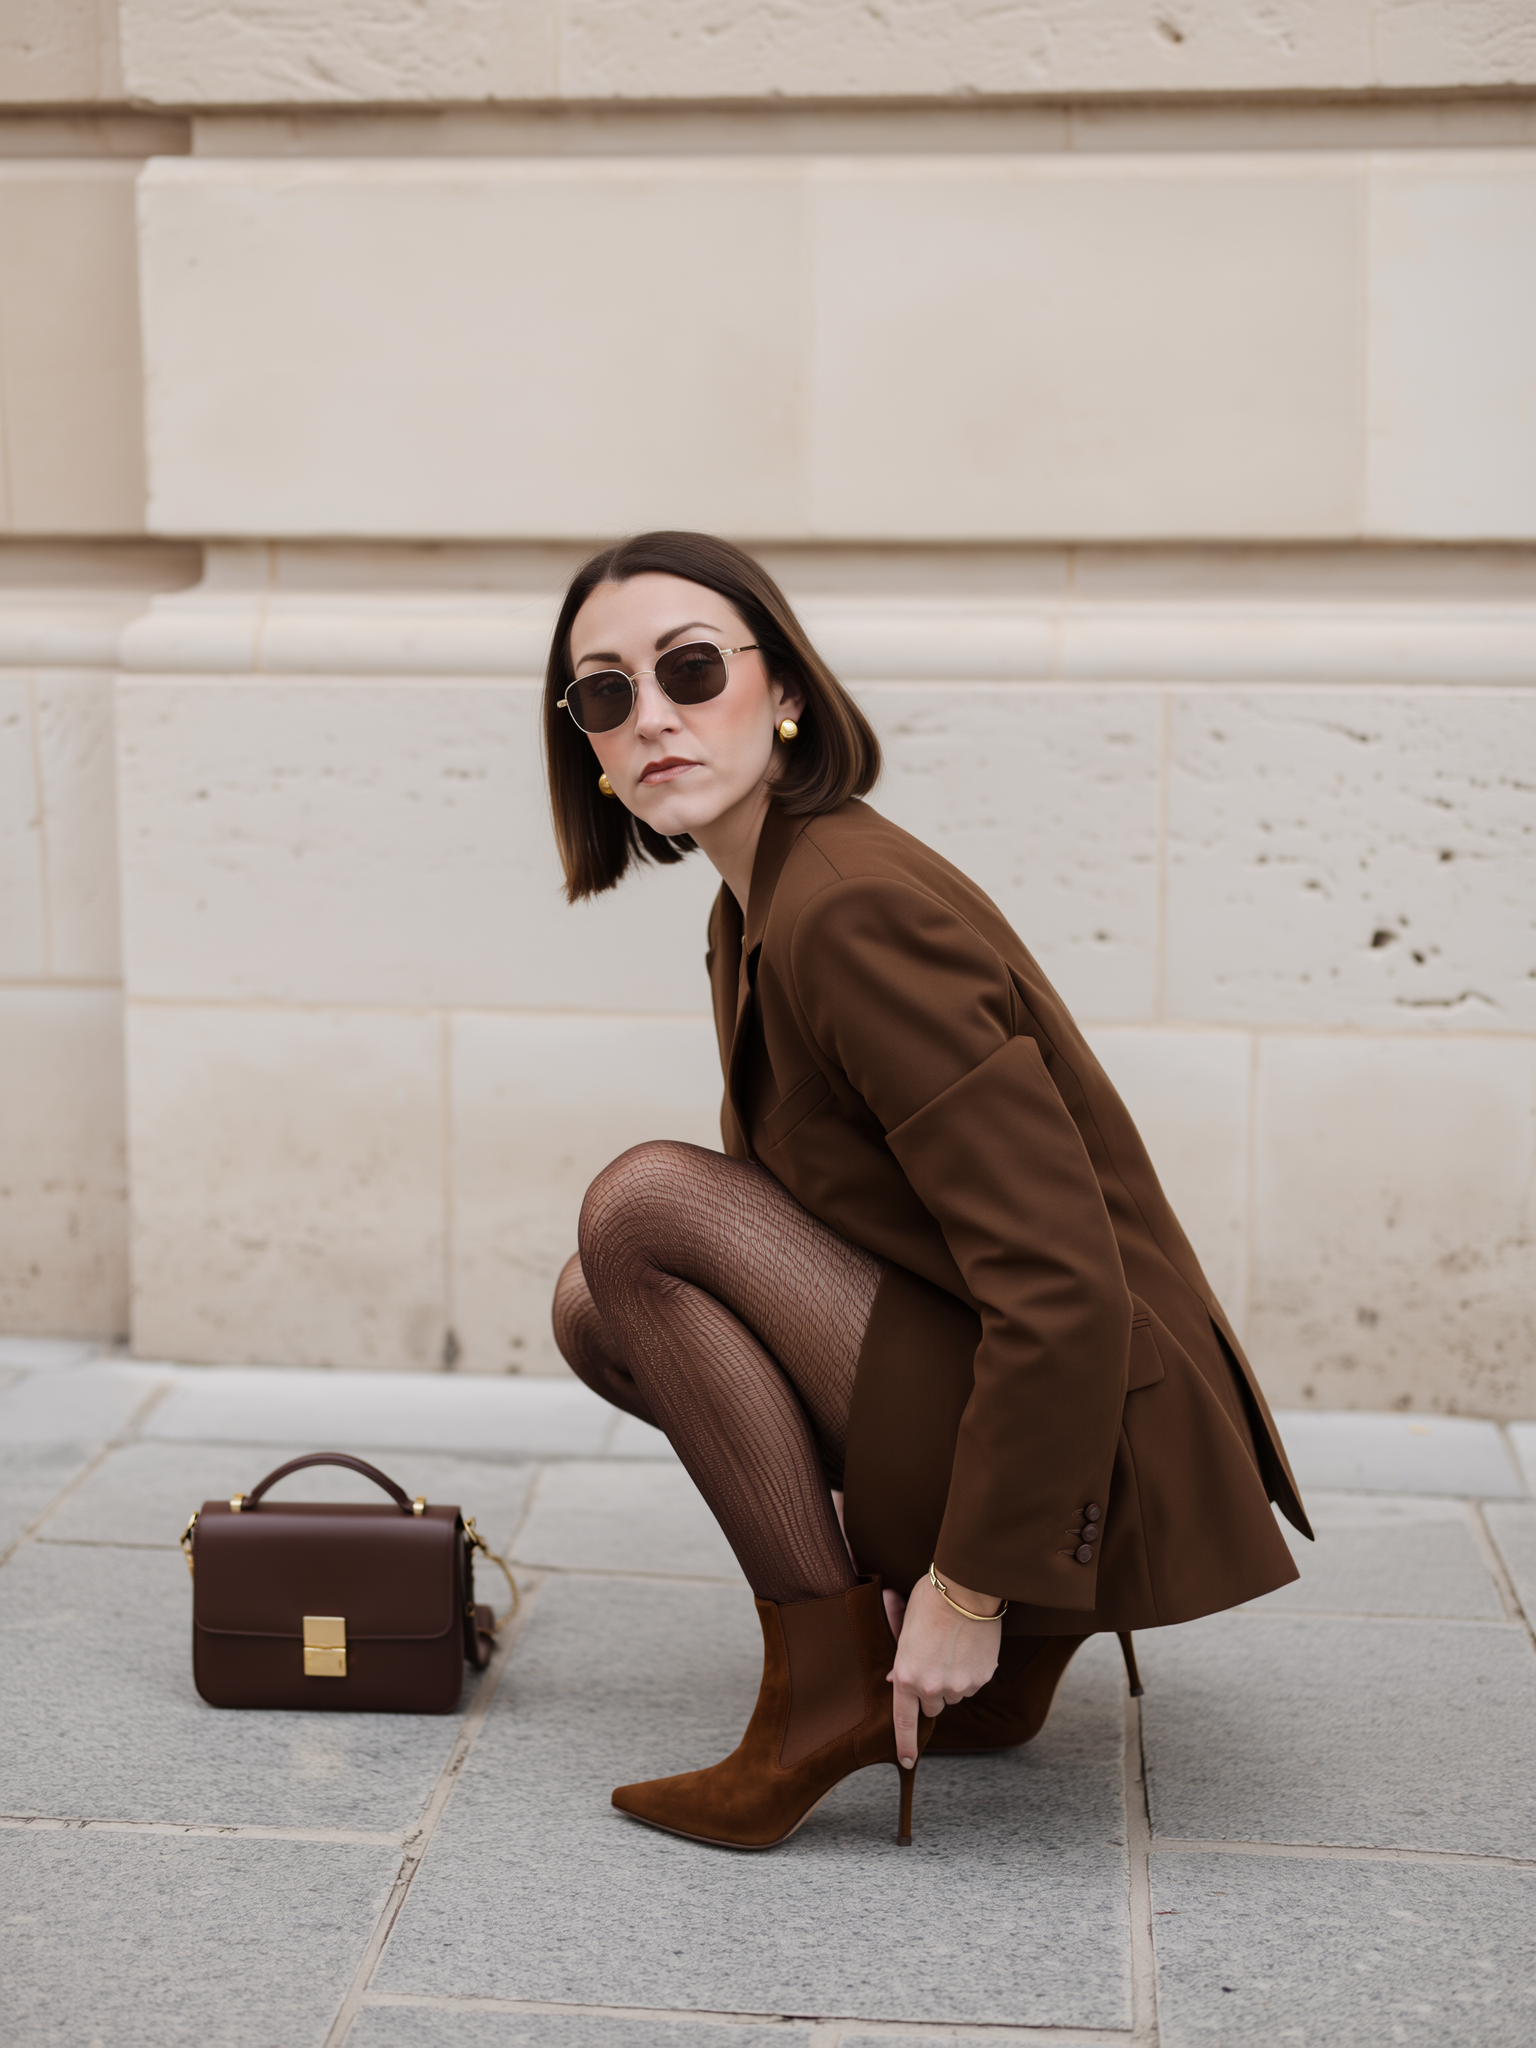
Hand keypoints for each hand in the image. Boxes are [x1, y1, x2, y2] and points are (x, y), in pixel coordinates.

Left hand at [887, 1569, 1001, 1768]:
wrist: (966, 1589)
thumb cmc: (930, 1602)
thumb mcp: (906, 1630)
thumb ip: (901, 1661)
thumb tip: (895, 1681)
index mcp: (906, 1676)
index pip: (904, 1721)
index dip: (904, 1744)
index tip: (907, 1760)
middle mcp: (932, 1688)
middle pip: (932, 1707)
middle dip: (932, 1693)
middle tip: (934, 1662)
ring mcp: (959, 1686)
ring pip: (954, 1695)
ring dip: (952, 1681)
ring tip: (952, 1648)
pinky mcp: (981, 1678)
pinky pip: (973, 1684)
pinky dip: (970, 1673)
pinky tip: (968, 1648)